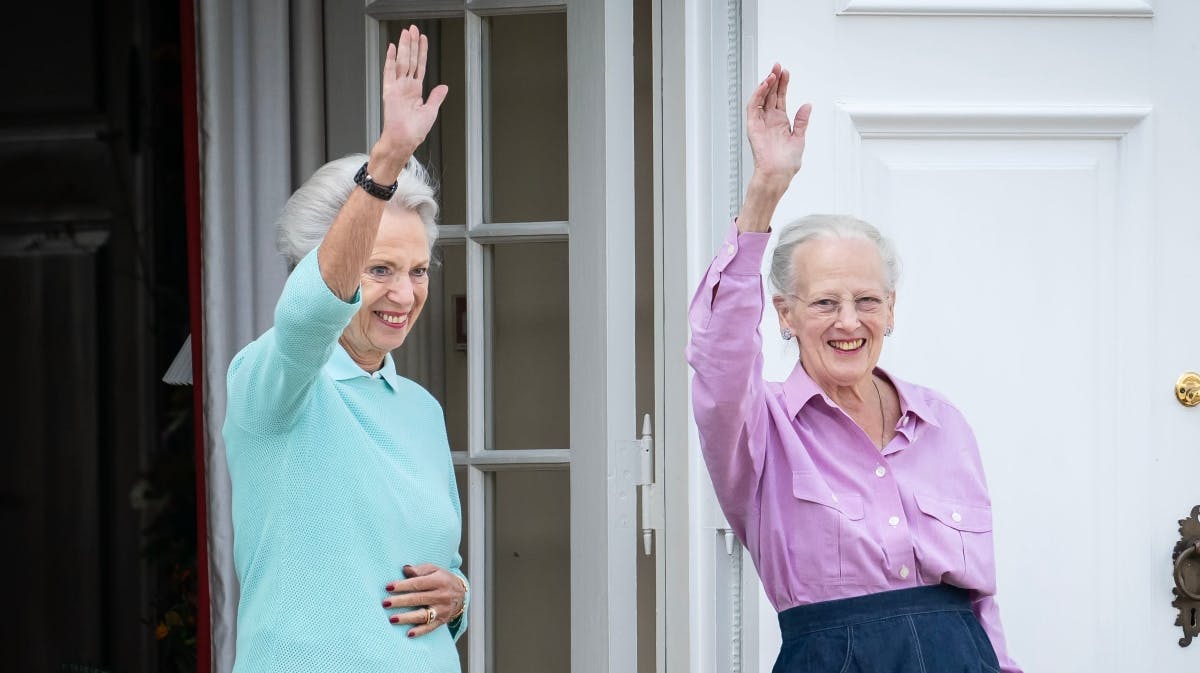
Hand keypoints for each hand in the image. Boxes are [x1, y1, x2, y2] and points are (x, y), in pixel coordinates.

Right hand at [375, 26, 449, 171]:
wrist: (404, 140)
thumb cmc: (415, 131)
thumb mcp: (431, 111)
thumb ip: (436, 97)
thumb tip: (443, 86)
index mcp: (415, 91)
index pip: (419, 66)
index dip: (422, 52)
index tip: (423, 39)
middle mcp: (406, 87)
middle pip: (409, 60)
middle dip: (412, 44)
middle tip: (413, 29)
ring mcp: (397, 88)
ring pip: (401, 62)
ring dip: (403, 47)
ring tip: (406, 33)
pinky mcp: (389, 91)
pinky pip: (389, 72)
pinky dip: (390, 60)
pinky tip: (391, 48)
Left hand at [382, 564, 466, 636]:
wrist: (461, 594)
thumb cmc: (443, 579)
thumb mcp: (434, 569)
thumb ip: (419, 570)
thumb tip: (404, 570)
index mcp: (439, 581)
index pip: (418, 583)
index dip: (403, 586)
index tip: (388, 587)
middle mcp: (441, 596)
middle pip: (418, 599)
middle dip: (400, 601)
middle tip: (385, 603)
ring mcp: (442, 610)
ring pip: (422, 615)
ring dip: (406, 617)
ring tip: (392, 619)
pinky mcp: (441, 620)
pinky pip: (430, 627)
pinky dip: (420, 631)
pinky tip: (409, 633)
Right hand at [746, 63, 810, 184]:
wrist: (778, 174)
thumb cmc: (787, 163)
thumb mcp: (799, 138)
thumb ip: (802, 121)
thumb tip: (807, 105)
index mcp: (780, 122)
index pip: (780, 98)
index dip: (783, 84)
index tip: (786, 72)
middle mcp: (769, 120)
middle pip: (771, 94)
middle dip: (774, 79)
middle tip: (778, 66)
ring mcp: (760, 123)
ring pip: (761, 98)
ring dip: (766, 84)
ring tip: (772, 72)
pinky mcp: (753, 127)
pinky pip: (753, 107)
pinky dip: (758, 95)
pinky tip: (765, 85)